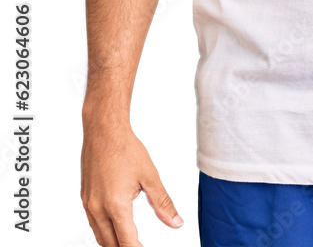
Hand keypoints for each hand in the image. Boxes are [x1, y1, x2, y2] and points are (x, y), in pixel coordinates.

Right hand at [80, 120, 183, 245]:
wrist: (104, 131)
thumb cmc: (124, 148)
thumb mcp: (150, 176)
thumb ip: (162, 203)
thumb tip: (175, 221)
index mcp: (115, 205)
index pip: (127, 242)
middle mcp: (98, 208)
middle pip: (110, 244)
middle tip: (140, 245)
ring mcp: (88, 204)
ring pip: (100, 236)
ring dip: (113, 242)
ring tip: (130, 240)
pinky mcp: (85, 198)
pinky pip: (93, 223)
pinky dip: (105, 230)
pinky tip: (115, 226)